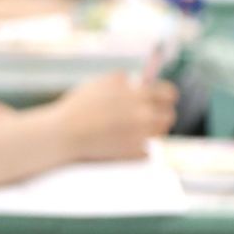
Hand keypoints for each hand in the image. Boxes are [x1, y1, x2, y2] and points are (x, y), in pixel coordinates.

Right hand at [49, 71, 178, 158]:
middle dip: (159, 115)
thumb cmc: (78, 107)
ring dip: (151, 131)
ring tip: (133, 131)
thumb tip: (136, 81)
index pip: (169, 94)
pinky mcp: (135, 153)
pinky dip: (138, 149)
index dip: (166, 96)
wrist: (64, 133)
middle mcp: (145, 114)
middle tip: (147, 117)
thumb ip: (122, 80)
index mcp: (138, 95)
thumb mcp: (100, 83)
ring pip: (160, 133)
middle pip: (169, 116)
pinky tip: (122, 145)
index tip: (162, 100)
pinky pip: (147, 151)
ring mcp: (141, 135)